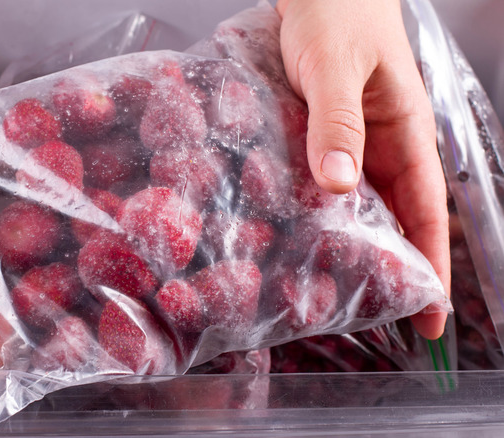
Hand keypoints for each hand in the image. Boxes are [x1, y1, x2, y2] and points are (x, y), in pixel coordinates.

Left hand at [277, 0, 449, 338]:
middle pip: (391, 217)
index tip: (431, 317)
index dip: (430, 264)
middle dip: (386, 266)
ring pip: (353, 203)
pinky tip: (290, 230)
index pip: (425, 211)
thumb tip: (338, 186)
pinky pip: (319, 178)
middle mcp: (378, 143)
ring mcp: (347, 139)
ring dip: (345, 242)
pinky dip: (311, 208)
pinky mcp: (316, 131)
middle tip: (368, 316)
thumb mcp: (335, 66)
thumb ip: (337, 122)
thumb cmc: (336, 9)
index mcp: (404, 132)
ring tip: (325, 287)